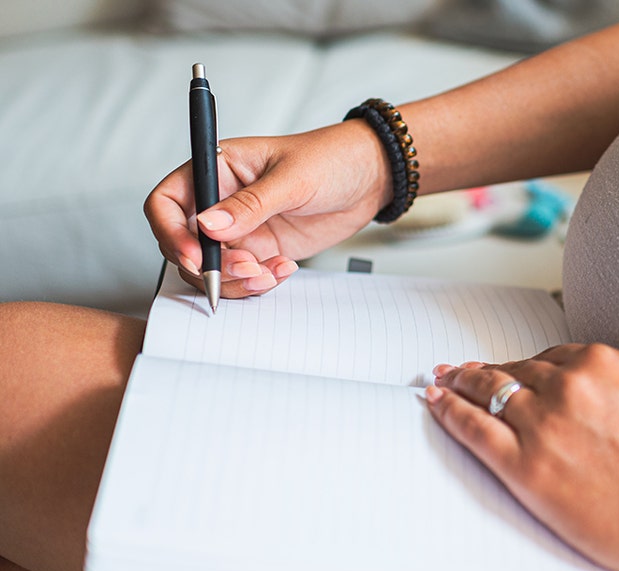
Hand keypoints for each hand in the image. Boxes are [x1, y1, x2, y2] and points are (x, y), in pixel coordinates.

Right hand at [144, 120, 390, 297]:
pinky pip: (245, 276)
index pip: (167, 203)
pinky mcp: (263, 249)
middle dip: (209, 265)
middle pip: (185, 244)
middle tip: (246, 268)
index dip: (171, 232)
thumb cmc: (331, 159)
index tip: (194, 256)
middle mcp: (221, 201)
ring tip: (270, 272)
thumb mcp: (291, 178)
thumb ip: (250, 204)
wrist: (370, 177)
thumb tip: (208, 226)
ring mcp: (241, 229)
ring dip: (235, 279)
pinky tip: (284, 269)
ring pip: (213, 268)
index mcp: (216, 169)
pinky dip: (259, 282)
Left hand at [425, 343, 618, 570]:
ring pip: (487, 392)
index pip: (546, 357)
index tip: (503, 367)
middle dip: (483, 373)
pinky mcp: (524, 465)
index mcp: (603, 363)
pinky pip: (472, 428)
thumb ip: (604, 391)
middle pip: (512, 372)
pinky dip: (448, 412)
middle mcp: (569, 384)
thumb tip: (568, 398)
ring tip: (442, 384)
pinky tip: (436, 403)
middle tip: (457, 371)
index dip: (519, 366)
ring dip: (459, 385)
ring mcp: (543, 423)